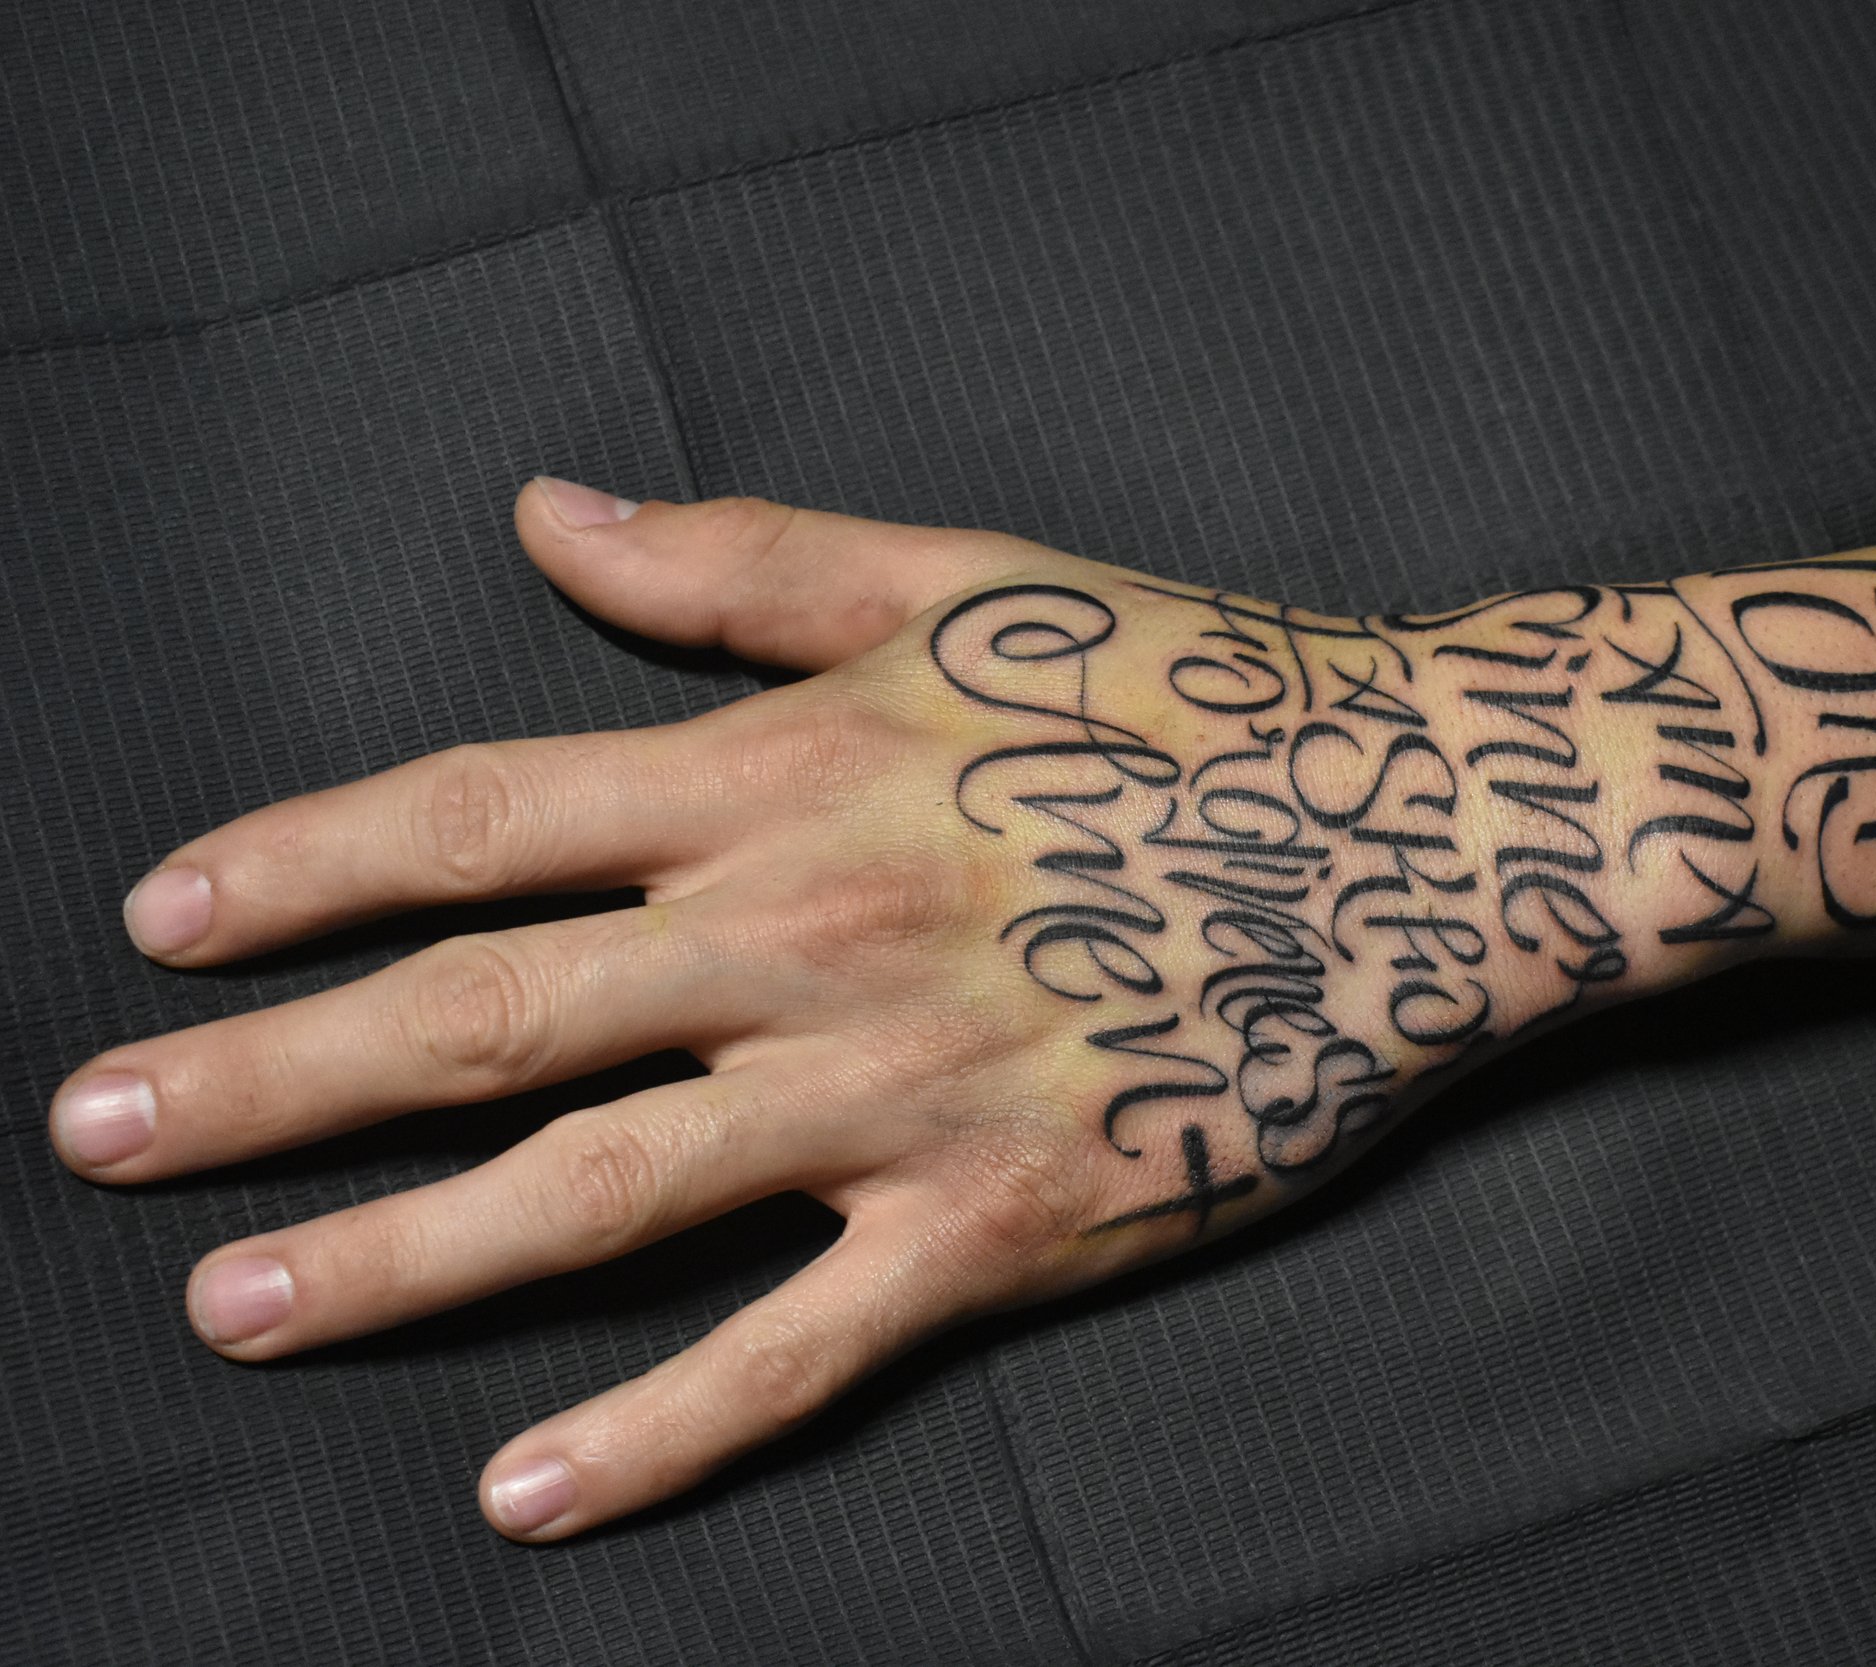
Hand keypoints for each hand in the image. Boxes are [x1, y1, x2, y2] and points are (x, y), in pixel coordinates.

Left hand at [51, 478, 1733, 1540]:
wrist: (1420, 833)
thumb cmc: (1192, 695)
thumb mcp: (962, 583)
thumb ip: (736, 561)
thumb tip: (537, 515)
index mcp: (790, 777)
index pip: (485, 820)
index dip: (303, 867)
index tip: (161, 923)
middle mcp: (811, 938)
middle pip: (490, 1014)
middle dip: (274, 1080)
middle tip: (101, 1134)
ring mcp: (902, 1095)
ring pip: (605, 1193)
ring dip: (400, 1255)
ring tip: (236, 1305)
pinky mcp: (1003, 1223)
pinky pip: (804, 1348)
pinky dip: (663, 1426)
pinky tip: (529, 1492)